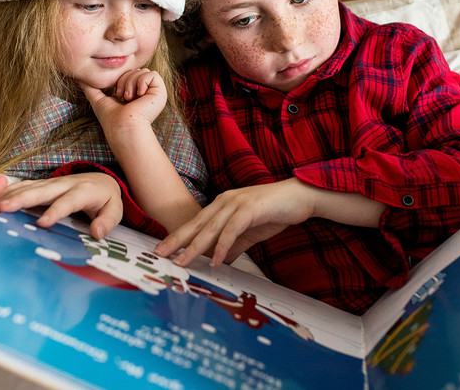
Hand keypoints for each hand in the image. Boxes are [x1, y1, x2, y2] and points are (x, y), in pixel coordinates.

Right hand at [0, 172, 122, 239]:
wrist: (101, 180)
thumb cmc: (106, 199)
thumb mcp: (115, 210)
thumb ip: (108, 221)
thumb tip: (96, 233)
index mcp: (83, 191)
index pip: (68, 202)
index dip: (55, 212)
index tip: (42, 223)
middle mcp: (64, 184)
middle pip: (41, 191)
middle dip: (21, 199)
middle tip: (3, 208)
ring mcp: (51, 183)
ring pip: (29, 187)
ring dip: (10, 194)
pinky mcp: (42, 184)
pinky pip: (24, 186)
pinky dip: (8, 192)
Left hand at [79, 68, 165, 134]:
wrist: (122, 127)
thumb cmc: (111, 119)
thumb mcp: (98, 99)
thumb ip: (90, 87)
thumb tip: (77, 77)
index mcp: (136, 93)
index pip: (130, 73)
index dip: (121, 79)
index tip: (117, 94)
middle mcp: (147, 92)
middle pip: (136, 70)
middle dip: (125, 81)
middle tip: (123, 96)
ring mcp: (154, 92)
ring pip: (143, 71)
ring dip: (131, 83)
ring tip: (129, 98)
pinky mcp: (160, 92)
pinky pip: (152, 74)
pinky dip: (141, 82)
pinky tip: (139, 96)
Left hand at [154, 178, 317, 266]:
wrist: (300, 197)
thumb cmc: (275, 212)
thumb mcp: (249, 232)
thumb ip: (234, 245)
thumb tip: (221, 261)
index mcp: (222, 205)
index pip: (196, 223)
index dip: (178, 236)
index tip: (163, 249)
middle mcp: (225, 201)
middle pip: (196, 224)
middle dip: (177, 240)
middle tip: (160, 254)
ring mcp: (237, 203)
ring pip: (210, 228)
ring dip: (195, 246)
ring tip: (182, 261)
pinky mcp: (250, 209)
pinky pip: (232, 230)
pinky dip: (223, 246)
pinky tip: (217, 261)